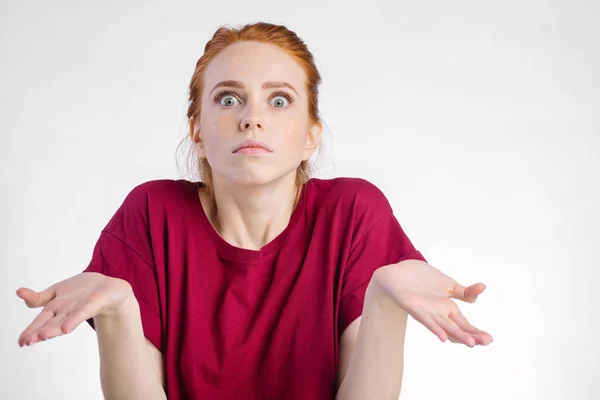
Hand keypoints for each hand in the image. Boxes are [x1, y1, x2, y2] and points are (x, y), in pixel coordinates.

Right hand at [17, 272, 134, 346]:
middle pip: (50, 324)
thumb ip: (39, 297)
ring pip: (64, 321)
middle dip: (38, 333)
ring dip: (53, 329)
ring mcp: (78, 310)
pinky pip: (81, 313)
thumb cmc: (82, 291)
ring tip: (41, 336)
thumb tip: (19, 292)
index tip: (21, 342)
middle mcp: (65, 313)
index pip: (39, 321)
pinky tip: (65, 328)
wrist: (109, 287)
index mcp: (55, 309)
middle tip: (27, 342)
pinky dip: (73, 320)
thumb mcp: (56, 291)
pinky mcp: (92, 305)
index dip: (30, 331)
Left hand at [371, 260, 492, 346]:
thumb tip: (483, 287)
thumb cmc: (420, 279)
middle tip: (487, 342)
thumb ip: (464, 291)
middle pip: (458, 328)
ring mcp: (426, 312)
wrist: (397, 272)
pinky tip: (444, 337)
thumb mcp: (447, 283)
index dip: (477, 332)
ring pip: (444, 327)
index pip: (465, 324)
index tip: (490, 339)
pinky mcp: (413, 307)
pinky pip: (425, 320)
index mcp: (447, 309)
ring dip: (458, 335)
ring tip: (471, 343)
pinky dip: (435, 328)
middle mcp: (438, 314)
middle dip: (472, 336)